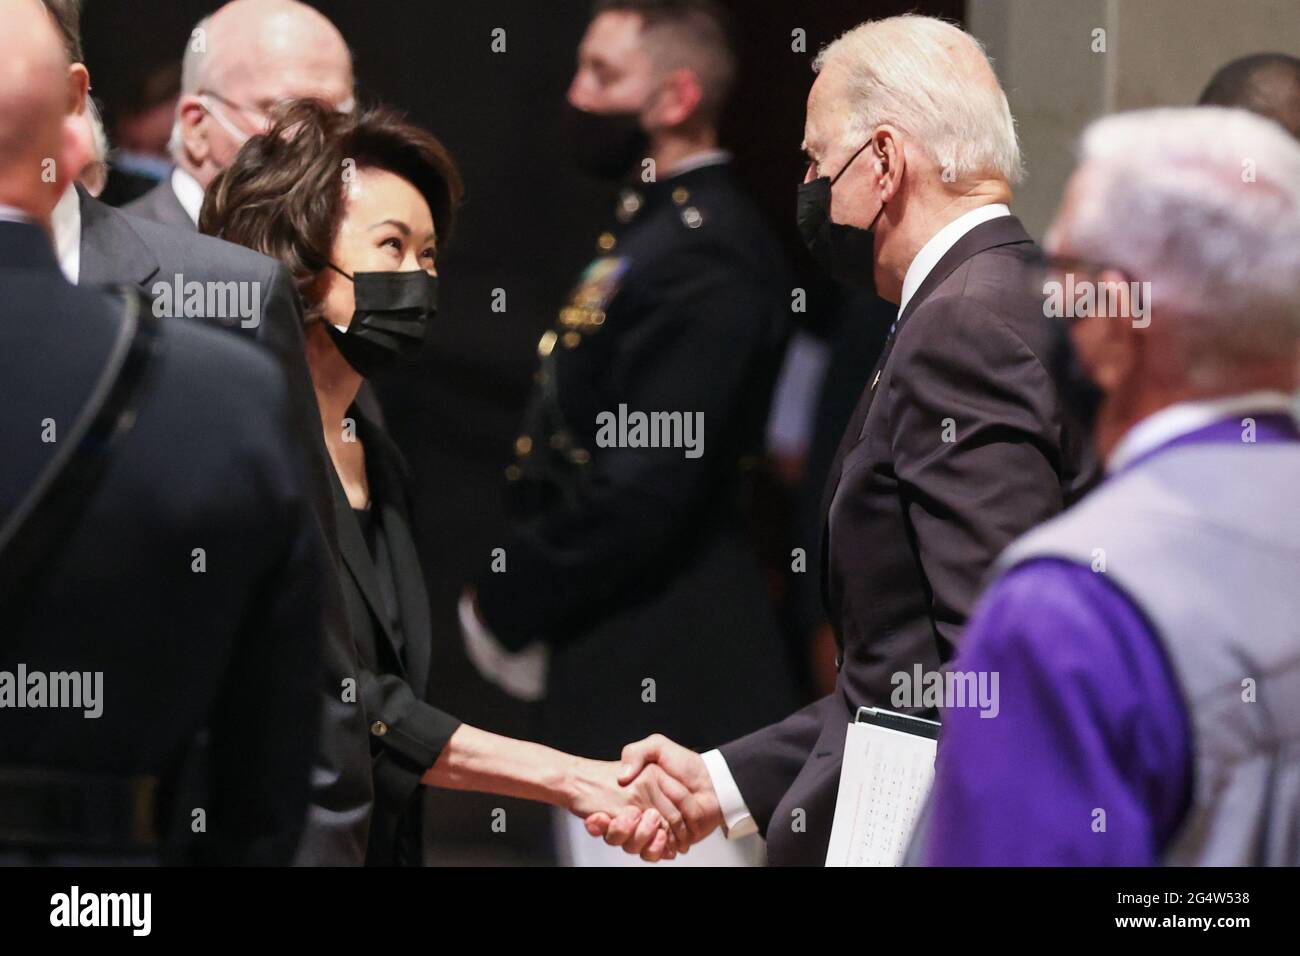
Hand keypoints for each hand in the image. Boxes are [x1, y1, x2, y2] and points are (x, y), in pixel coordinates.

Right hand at [585, 734, 724, 859]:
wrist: (714, 784)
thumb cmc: (687, 765)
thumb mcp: (657, 746)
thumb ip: (635, 753)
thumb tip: (622, 776)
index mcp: (632, 792)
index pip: (605, 814)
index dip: (599, 821)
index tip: (598, 817)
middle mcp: (639, 812)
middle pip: (616, 834)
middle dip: (621, 829)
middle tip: (632, 814)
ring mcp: (652, 828)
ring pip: (632, 846)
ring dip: (640, 838)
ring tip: (653, 822)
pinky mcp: (666, 841)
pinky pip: (653, 853)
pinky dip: (657, 848)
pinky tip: (664, 839)